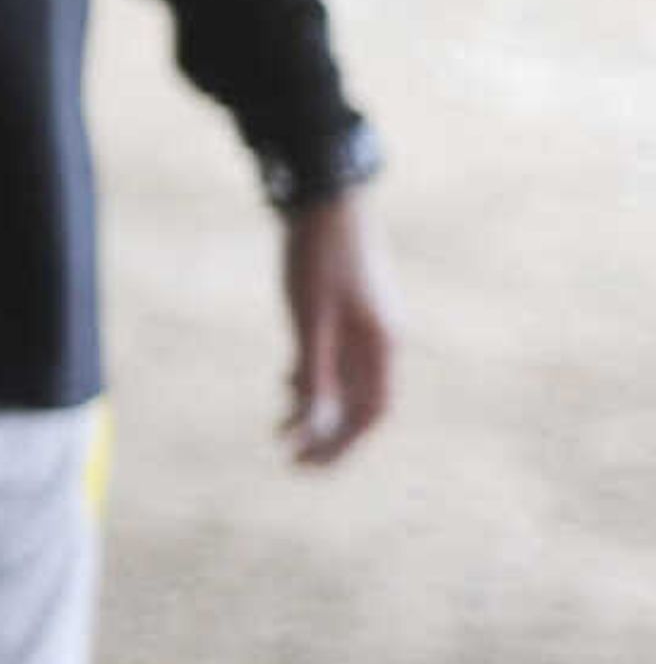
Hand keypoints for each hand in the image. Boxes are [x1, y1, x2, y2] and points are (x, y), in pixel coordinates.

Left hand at [276, 190, 393, 464]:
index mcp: (382, 346)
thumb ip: (314, 370)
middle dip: (329, 436)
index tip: (311, 464)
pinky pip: (336, 360)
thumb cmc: (319, 257)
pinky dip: (314, 378)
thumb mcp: (310, 317)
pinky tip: (287, 384)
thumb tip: (313, 424)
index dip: (343, 443)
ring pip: (345, 382)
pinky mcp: (348, 311)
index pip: (371, 412)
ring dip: (317, 408)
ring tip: (282, 430)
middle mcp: (381, 341)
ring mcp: (366, 326)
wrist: (325, 199)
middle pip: (360, 404)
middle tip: (294, 461)